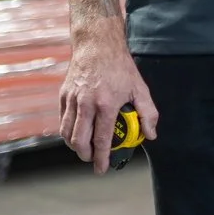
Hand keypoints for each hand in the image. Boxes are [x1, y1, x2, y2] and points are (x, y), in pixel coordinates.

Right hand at [60, 17, 157, 174]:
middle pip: (79, 141)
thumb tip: (151, 135)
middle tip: (92, 159)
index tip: (102, 169)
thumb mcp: (140, 88)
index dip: (101, 158)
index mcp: (106, 104)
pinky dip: (67, 132)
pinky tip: (76, 133)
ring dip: (74, 146)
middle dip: (85, 155)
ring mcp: (72, 99)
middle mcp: (86, 104)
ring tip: (84, 149)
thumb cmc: (120, 67)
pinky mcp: (64, 94)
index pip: (101, 140)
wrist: (97, 44)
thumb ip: (148, 113)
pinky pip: (62, 120)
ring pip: (67, 133)